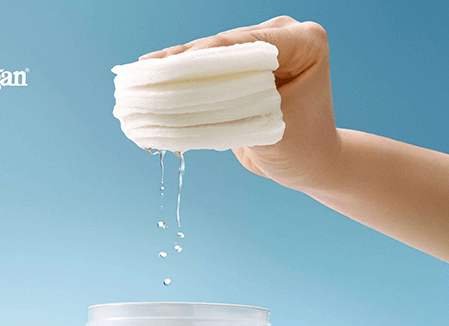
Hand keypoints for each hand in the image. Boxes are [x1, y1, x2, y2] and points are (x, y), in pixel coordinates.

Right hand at [140, 16, 339, 193]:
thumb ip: (235, 105)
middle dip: (186, 60)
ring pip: (214, 56)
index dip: (207, 55)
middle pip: (226, 45)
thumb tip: (187, 94)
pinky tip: (157, 80)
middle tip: (146, 69)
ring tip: (142, 73)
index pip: (247, 44)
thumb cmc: (301, 149)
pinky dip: (187, 80)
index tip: (171, 66)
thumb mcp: (270, 127)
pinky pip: (213, 71)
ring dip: (179, 67)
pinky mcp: (245, 71)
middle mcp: (284, 38)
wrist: (306, 165)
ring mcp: (263, 53)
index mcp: (304, 42)